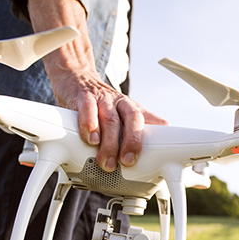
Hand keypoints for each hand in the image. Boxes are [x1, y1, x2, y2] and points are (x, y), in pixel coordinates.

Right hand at [28, 0, 166, 171]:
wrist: (77, 77)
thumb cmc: (102, 102)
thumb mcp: (122, 113)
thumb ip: (138, 125)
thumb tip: (161, 136)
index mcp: (132, 108)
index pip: (150, 121)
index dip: (155, 137)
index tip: (157, 156)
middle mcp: (120, 103)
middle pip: (133, 120)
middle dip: (132, 142)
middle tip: (128, 162)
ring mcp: (103, 99)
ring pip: (111, 119)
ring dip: (109, 143)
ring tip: (107, 161)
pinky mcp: (83, 96)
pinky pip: (88, 109)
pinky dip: (90, 125)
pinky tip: (91, 139)